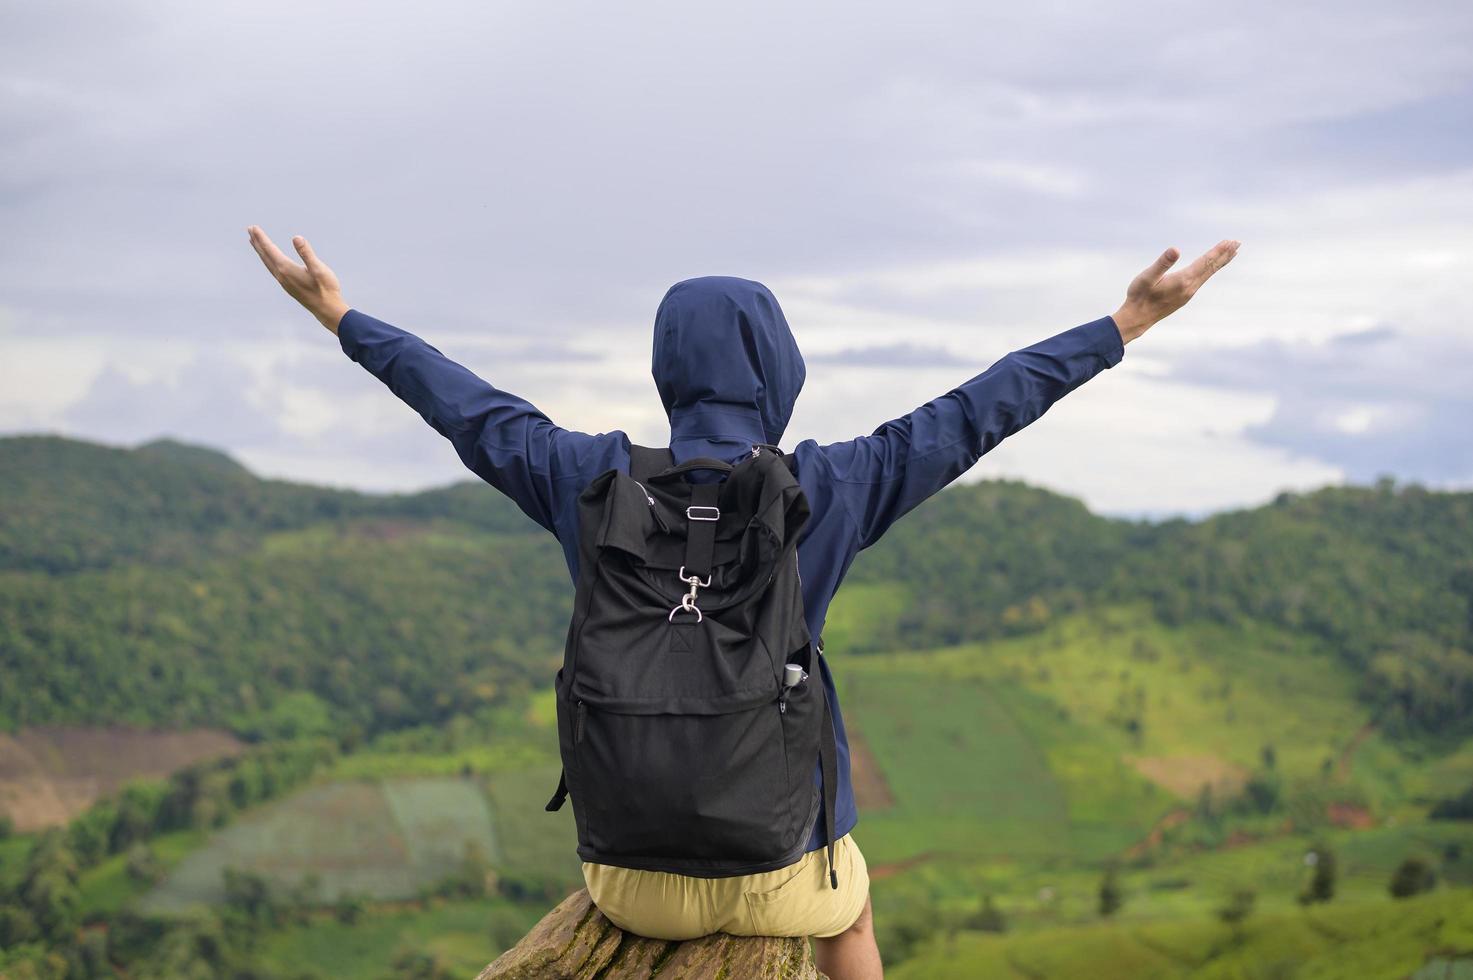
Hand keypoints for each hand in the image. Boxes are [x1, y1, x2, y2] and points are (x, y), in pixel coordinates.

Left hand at [246, 225, 350, 333]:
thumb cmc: (326, 288)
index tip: (253, 227)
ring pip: (268, 263)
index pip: (270, 250)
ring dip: (261, 252)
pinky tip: (271, 260)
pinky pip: (273, 269)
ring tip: (255, 242)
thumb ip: (306, 253)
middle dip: (258, 242)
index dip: (261, 238)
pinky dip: (268, 260)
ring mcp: (284, 282)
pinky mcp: (288, 286)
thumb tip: (296, 237)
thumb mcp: (318, 269)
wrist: (327, 309)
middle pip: (265, 256)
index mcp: (286, 269)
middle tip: (250, 229)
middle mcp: (281, 276)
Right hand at [1112, 239, 1239, 344]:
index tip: (1231, 241)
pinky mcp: (1184, 297)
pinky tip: (1210, 269)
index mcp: (1183, 280)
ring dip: (1220, 262)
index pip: (1205, 262)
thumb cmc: (1139, 297)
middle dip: (1224, 254)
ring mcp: (1188, 293)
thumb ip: (1162, 263)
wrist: (1137, 319)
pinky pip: (1202, 280)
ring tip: (1231, 253)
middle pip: (1211, 268)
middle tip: (1238, 243)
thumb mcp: (1146, 277)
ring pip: (1208, 274)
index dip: (1218, 251)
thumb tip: (1175, 250)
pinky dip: (1210, 271)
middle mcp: (1190, 288)